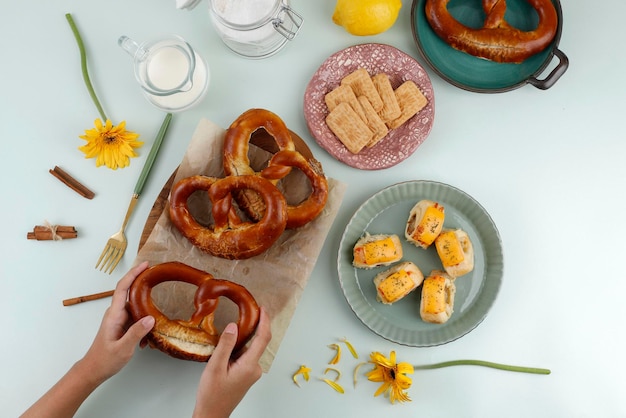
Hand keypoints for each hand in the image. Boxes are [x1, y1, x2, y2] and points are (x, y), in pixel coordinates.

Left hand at [80, 261, 155, 383]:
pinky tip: (149, 337)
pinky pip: (136, 318)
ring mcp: (119, 320)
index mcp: (114, 315)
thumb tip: (151, 318)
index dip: (133, 274)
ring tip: (160, 312)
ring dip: (147, 309)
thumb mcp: (123, 348)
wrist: (93, 370)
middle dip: (143, 284)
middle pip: (130, 293)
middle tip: (158, 277)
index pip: (123, 288)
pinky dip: (144, 323)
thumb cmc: (104, 360)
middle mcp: (116, 314)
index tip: (145, 265)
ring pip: (136, 307)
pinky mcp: (123, 326)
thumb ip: (136, 333)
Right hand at [193, 307, 271, 417]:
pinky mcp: (247, 375)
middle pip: (257, 342)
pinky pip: (245, 357)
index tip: (262, 309)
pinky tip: (227, 350)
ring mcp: (252, 373)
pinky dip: (238, 349)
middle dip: (252, 327)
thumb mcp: (215, 366)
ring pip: (249, 349)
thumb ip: (225, 344)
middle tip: (244, 313)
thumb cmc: (212, 395)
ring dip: (242, 340)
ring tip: (228, 334)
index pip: (263, 338)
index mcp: (250, 366)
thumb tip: (233, 326)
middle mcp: (255, 369)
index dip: (265, 321)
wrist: (212, 414)